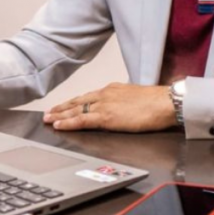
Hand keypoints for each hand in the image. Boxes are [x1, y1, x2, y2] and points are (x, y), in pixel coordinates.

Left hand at [43, 82, 176, 132]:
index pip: (88, 96)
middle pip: (78, 101)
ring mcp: (104, 105)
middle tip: (47, 112)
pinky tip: (58, 125)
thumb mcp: (136, 99)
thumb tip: (122, 109)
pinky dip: (67, 122)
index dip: (73, 102)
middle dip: (61, 107)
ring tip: (47, 118)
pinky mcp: (106, 117)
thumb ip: (125, 103)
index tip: (64, 106)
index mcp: (113, 90)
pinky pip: (81, 120)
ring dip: (59, 114)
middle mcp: (106, 94)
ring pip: (75, 109)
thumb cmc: (158, 103)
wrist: (166, 103)